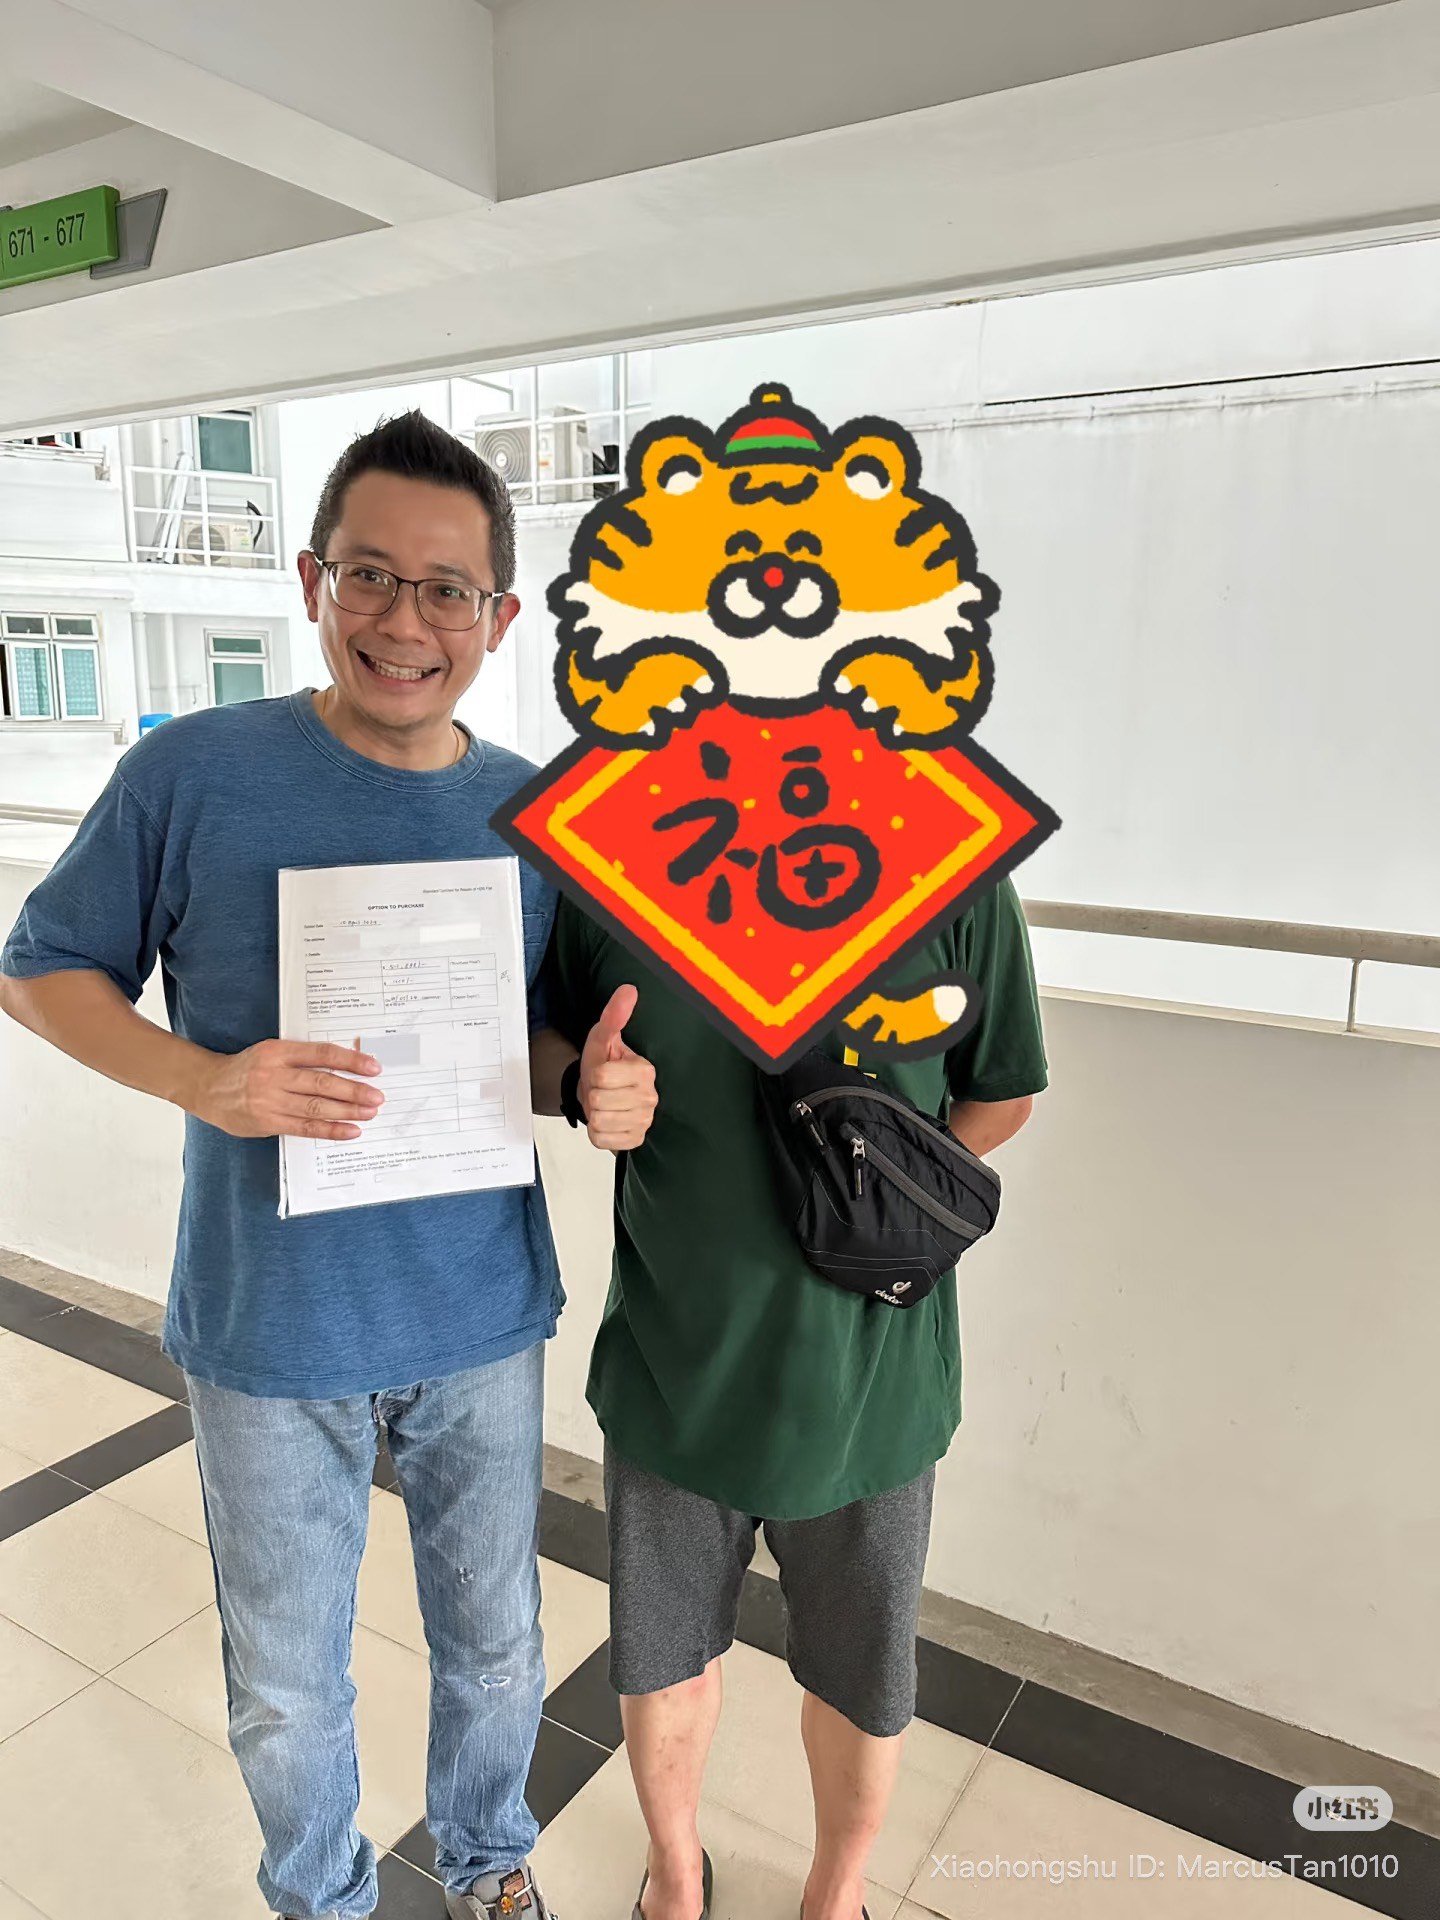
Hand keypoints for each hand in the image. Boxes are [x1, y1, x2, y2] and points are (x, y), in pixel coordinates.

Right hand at [187, 1039, 383, 1139]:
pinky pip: (305, 1127)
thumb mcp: (271, 1052)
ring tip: (369, 1112)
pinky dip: (331, 1130)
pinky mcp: (268, 1121)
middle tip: (377, 1096)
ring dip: (347, 1111)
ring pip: (316, 1107)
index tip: (373, 1067)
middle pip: (322, 1082)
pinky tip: (350, 1130)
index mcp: (278, 1052)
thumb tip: (344, 1067)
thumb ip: (301, 1059)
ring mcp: (270, 1100)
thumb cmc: (247, 1069)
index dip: (350, 1060)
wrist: (208, 1088)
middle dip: (354, 1090)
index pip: (321, 1054)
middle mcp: (274, 1075)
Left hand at [578, 985, 657, 1151]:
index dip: (594, 1073)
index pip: (602, 1076)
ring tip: (603, 1103)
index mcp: (645, 1070)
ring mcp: (644, 1122)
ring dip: (594, 1112)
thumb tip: (628, 990)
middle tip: (601, 1089)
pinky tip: (606, 1120)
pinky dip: (597, 1132)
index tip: (603, 1070)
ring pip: (599, 1121)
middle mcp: (650, 1098)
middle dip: (593, 1094)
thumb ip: (614, 1014)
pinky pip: (601, 1139)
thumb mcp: (603, 1037)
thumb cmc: (603, 1063)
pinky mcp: (634, 1141)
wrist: (600, 1092)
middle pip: (598, 1099)